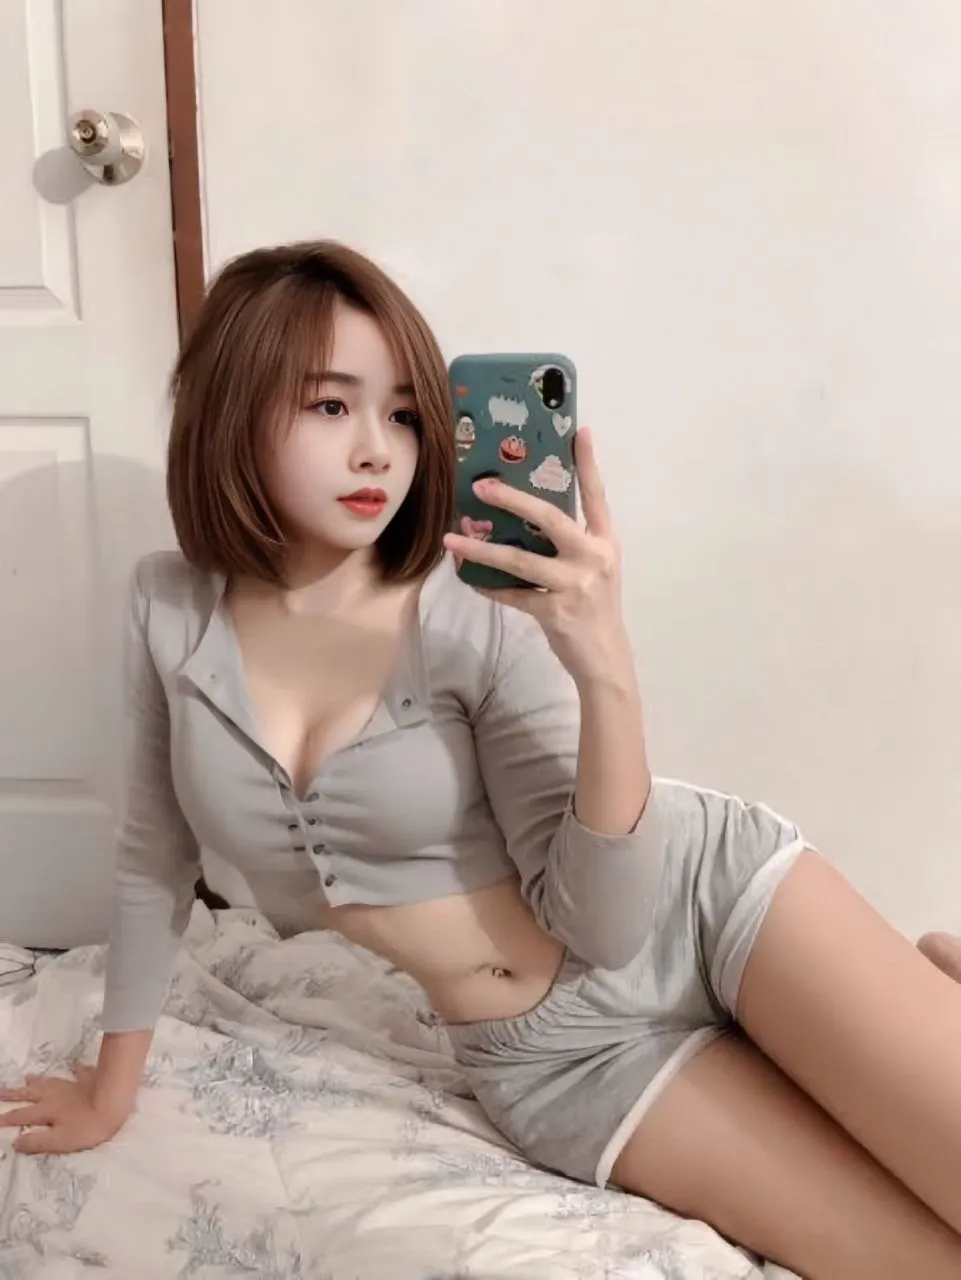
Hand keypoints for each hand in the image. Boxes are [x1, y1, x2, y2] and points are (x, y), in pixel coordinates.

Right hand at [0, 1063, 129, 1154]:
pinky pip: (79, 1072)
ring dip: (37, 1080)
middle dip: (13, 1093)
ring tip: (26, 1076)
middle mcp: (56, 1095)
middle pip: (31, 1093)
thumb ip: (37, 1142)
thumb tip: (15, 1142)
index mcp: (47, 1110)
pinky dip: (74, 1070)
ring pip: (50, 1081)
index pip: (23, 1115)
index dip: (7, 1118)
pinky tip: (74, 1066)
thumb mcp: (59, 1141)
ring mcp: (73, 1084)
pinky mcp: (90, 1078)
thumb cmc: (88, 1127)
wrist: (115, 1102)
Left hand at [444, 428, 632, 686]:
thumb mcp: (595, 569)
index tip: (580, 431)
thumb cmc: (595, 608)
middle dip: (513, 499)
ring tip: (452, 539)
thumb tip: (527, 514)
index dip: (588, 464)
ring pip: (519, 560)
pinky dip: (489, 588)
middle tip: (481, 485)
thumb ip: (572, 543)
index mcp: (605, 543)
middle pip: (550, 518)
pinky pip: (513, 595)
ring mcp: (574, 586)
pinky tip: (469, 580)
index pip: (597, 496)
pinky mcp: (555, 612)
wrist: (606, 659)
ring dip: (481, 550)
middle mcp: (593, 558)